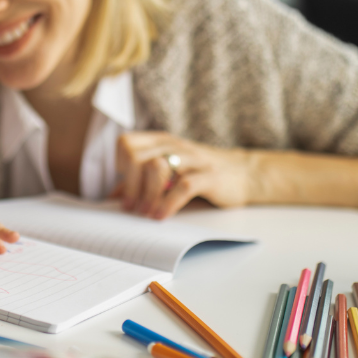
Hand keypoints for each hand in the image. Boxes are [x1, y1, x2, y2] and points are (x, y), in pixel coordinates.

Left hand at [114, 131, 251, 219]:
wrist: (244, 173)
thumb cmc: (200, 173)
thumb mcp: (168, 172)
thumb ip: (141, 181)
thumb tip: (113, 197)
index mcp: (161, 141)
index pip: (126, 144)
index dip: (121, 165)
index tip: (128, 185)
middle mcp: (175, 145)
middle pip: (137, 157)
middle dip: (131, 186)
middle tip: (133, 208)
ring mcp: (193, 159)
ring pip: (157, 168)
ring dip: (146, 195)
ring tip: (146, 214)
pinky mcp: (210, 176)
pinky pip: (183, 187)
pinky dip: (168, 203)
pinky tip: (161, 216)